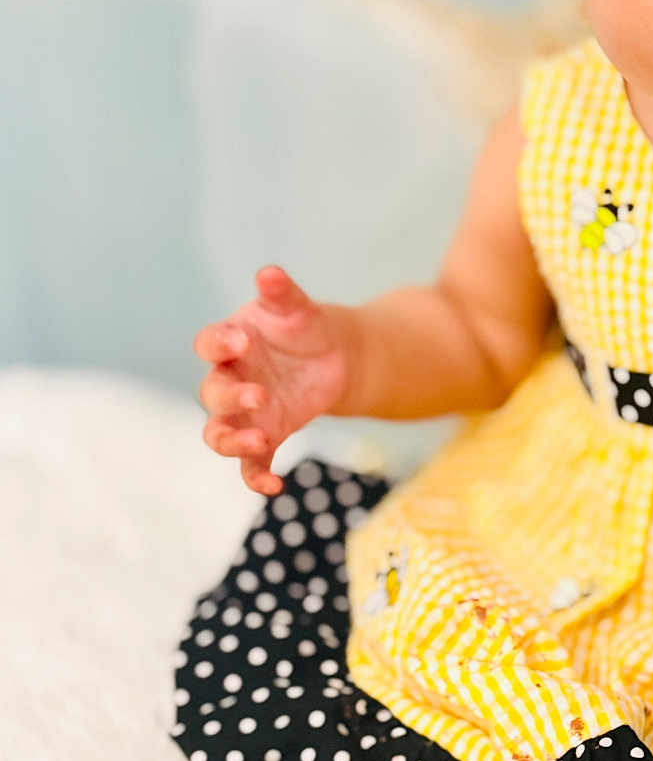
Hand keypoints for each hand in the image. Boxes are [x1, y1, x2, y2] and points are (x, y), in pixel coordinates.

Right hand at [193, 266, 350, 493]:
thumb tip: (269, 273)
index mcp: (230, 343)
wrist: (335, 356)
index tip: (239, 342)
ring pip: (219, 433)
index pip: (209, 344)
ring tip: (260, 440)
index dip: (218, 344)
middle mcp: (229, 380)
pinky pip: (251, 463)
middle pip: (212, 393)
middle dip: (231, 397)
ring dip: (232, 440)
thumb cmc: (306, 325)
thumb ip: (282, 293)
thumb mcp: (297, 307)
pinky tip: (274, 487)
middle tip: (261, 395)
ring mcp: (244, 413)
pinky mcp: (266, 435)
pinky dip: (256, 477)